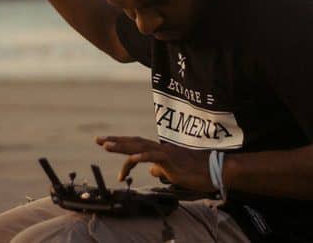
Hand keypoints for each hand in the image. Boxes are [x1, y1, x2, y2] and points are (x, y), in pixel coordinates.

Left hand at [96, 136, 215, 191]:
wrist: (214, 169)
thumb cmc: (196, 172)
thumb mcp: (173, 172)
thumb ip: (161, 169)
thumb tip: (151, 171)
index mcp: (160, 151)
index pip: (136, 145)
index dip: (121, 145)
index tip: (106, 145)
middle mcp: (160, 148)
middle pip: (134, 141)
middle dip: (115, 141)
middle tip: (98, 139)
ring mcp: (166, 152)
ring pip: (140, 146)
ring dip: (122, 146)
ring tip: (106, 146)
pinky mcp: (172, 159)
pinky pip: (154, 156)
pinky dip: (142, 156)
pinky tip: (131, 158)